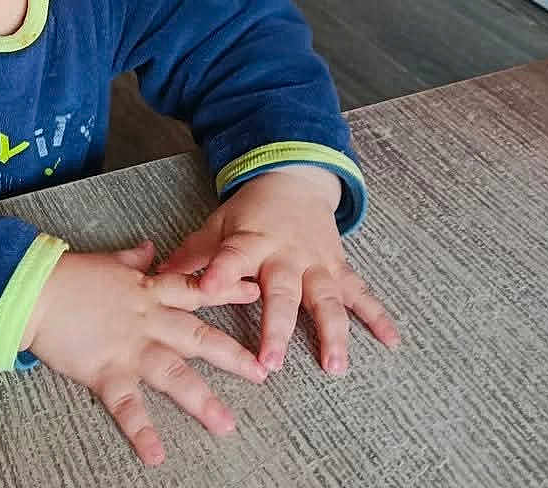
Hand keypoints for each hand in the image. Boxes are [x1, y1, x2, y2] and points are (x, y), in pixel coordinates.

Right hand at [20, 240, 266, 465]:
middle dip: (232, 355)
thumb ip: (133, 258)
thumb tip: (149, 247)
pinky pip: (127, 406)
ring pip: (173, 374)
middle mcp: (147, 320)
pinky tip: (156, 453)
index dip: (226, 290)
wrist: (36, 290)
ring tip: (225, 424)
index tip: (255, 292)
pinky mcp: (105, 371)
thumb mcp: (108, 261)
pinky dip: (141, 431)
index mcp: (148, 292)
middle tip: (261, 372)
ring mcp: (129, 347)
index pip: (195, 290)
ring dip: (201, 400)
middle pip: (198, 337)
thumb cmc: (69, 275)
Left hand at [158, 167, 399, 376]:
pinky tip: (393, 342)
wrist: (293, 181)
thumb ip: (193, 254)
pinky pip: (360, 294)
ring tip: (334, 366)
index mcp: (249, 241)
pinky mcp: (338, 268)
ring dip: (333, 332)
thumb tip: (154, 280)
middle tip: (270, 362)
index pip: (230, 257)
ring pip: (326, 299)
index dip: (220, 273)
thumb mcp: (217, 225)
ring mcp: (316, 262)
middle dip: (277, 327)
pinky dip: (378, 317)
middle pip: (282, 292)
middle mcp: (285, 254)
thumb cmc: (249, 212)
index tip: (209, 291)